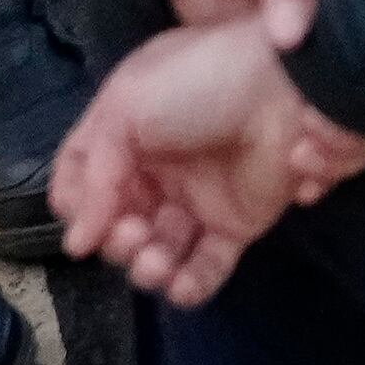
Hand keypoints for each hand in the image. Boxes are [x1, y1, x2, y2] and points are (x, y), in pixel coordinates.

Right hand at [51, 22, 364, 307]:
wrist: (287, 83)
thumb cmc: (202, 80)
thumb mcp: (126, 107)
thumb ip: (94, 177)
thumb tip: (77, 245)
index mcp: (126, 134)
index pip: (82, 183)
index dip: (78, 209)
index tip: (86, 222)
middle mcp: (157, 169)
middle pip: (117, 225)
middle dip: (116, 240)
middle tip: (133, 234)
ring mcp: (197, 198)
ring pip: (156, 251)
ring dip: (146, 268)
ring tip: (155, 260)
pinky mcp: (236, 224)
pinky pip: (204, 267)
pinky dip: (188, 285)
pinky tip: (178, 281)